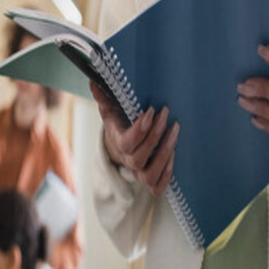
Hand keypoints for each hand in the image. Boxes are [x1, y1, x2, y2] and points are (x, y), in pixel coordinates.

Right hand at [90, 82, 179, 197]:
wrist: (121, 143)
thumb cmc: (119, 122)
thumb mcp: (110, 107)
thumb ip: (104, 96)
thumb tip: (94, 82)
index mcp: (117, 142)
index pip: (127, 142)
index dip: (140, 129)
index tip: (151, 110)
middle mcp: (128, 160)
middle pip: (139, 158)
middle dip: (155, 136)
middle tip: (166, 114)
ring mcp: (138, 172)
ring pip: (150, 175)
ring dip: (164, 154)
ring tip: (174, 131)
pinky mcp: (149, 179)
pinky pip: (157, 187)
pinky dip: (167, 174)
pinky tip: (173, 154)